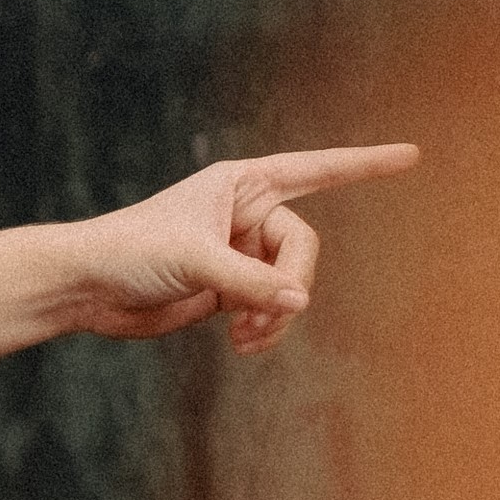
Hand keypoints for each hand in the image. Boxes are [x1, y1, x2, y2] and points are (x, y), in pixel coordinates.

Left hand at [57, 145, 421, 353]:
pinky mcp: (230, 291)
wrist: (87, 288)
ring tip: (244, 338)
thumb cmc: (130, 251)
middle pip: (304, 248)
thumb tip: (300, 301)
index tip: (412, 155)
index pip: (317, 169)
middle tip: (261, 315)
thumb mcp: (196, 260)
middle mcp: (247, 214)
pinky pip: (271, 310)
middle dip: (289, 285)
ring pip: (291, 285)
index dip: (365, 163)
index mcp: (243, 184)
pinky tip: (242, 344)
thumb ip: (251, 282)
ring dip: (276, 316)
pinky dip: (265, 329)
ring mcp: (241, 254)